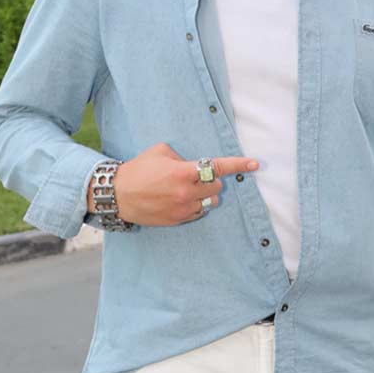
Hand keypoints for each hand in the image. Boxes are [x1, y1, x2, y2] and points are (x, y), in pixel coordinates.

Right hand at [109, 145, 258, 226]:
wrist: (118, 194)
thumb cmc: (139, 169)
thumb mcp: (160, 152)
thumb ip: (183, 157)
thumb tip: (196, 166)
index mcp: (183, 172)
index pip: (217, 167)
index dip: (238, 165)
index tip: (255, 164)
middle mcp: (186, 192)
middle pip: (217, 186)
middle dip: (211, 180)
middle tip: (195, 177)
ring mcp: (183, 208)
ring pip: (210, 202)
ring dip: (205, 195)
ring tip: (187, 190)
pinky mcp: (178, 220)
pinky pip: (199, 213)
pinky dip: (196, 206)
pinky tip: (180, 200)